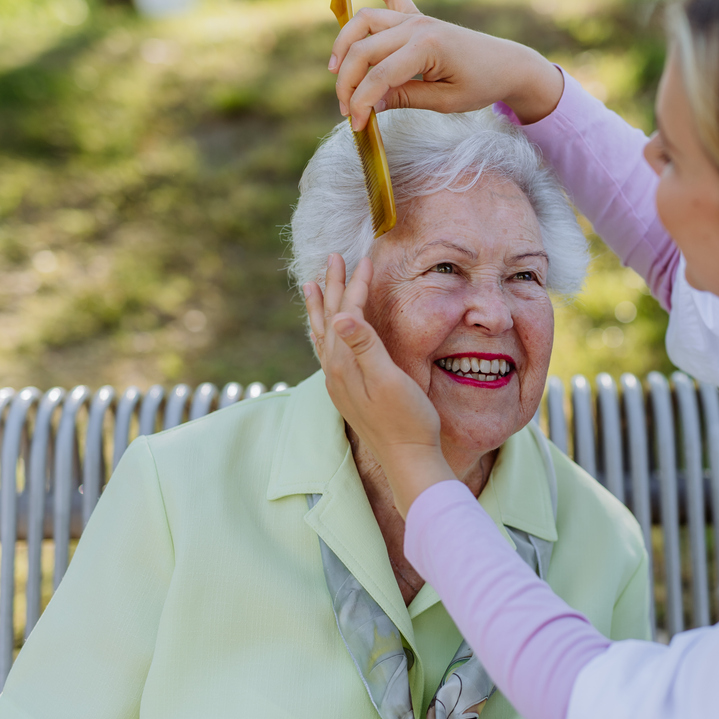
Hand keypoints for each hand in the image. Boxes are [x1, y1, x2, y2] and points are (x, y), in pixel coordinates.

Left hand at [304, 254, 456, 515]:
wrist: (408, 459)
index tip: (363, 259)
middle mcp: (336, 370)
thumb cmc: (407, 420)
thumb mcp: (389, 380)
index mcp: (345, 362)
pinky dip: (324, 333)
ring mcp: (339, 383)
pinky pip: (327, 353)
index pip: (347, 312)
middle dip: (332, 287)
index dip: (355, 285)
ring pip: (323, 335)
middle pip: (330, 319)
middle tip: (334, 259)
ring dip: (320, 309)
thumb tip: (341, 316)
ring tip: (311, 287)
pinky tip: (326, 334)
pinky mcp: (347, 392)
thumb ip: (365, 347)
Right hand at [330, 0, 564, 129]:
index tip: (356, 125)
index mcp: (427, 47)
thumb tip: (370, 105)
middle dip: (347, 82)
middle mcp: (417, 26)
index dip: (361, 103)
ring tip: (335, 71)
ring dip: (344, 44)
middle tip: (345, 110)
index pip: (379, 77)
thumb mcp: (445, 101)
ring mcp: (416, 18)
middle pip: (364, 50)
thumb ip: (406, 99)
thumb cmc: (481, 84)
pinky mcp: (418, 16)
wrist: (506, 64)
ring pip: (365, 23)